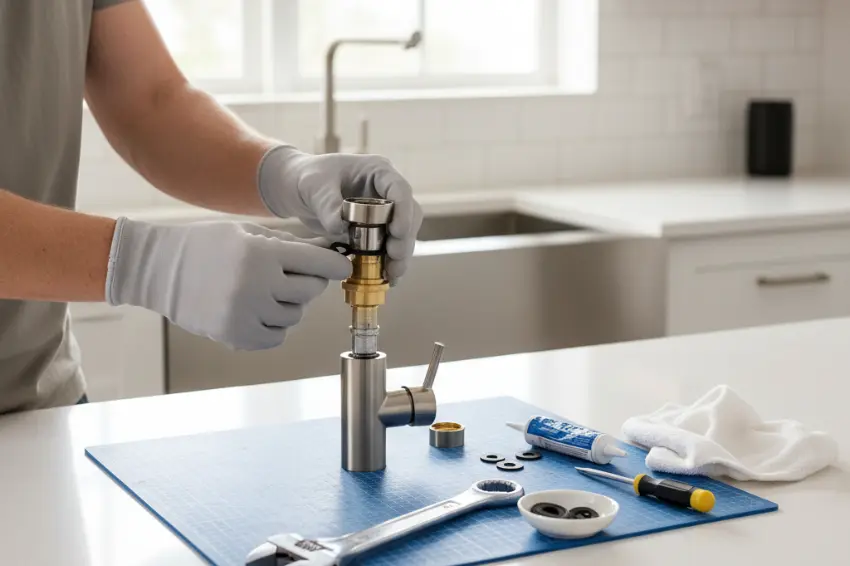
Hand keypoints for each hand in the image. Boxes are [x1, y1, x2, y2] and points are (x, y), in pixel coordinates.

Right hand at [105, 218, 351, 350]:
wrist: (159, 269)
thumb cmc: (207, 244)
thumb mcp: (249, 232)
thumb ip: (293, 244)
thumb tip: (330, 252)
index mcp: (262, 254)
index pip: (319, 265)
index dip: (336, 265)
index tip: (343, 266)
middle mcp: (257, 286)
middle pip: (310, 291)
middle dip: (307, 282)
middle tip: (291, 274)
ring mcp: (246, 314)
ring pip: (294, 315)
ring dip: (288, 304)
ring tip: (265, 290)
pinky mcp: (235, 336)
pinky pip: (276, 336)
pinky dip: (273, 325)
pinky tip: (256, 309)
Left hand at [257, 146, 422, 281]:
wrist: (297, 190)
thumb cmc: (307, 178)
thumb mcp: (313, 186)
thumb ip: (327, 204)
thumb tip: (339, 227)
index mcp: (377, 171)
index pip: (400, 189)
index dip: (403, 212)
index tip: (397, 233)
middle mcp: (386, 190)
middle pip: (408, 215)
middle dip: (404, 239)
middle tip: (395, 260)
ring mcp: (384, 211)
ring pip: (402, 234)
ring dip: (399, 255)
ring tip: (392, 275)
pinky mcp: (376, 230)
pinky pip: (388, 247)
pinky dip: (387, 262)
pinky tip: (385, 278)